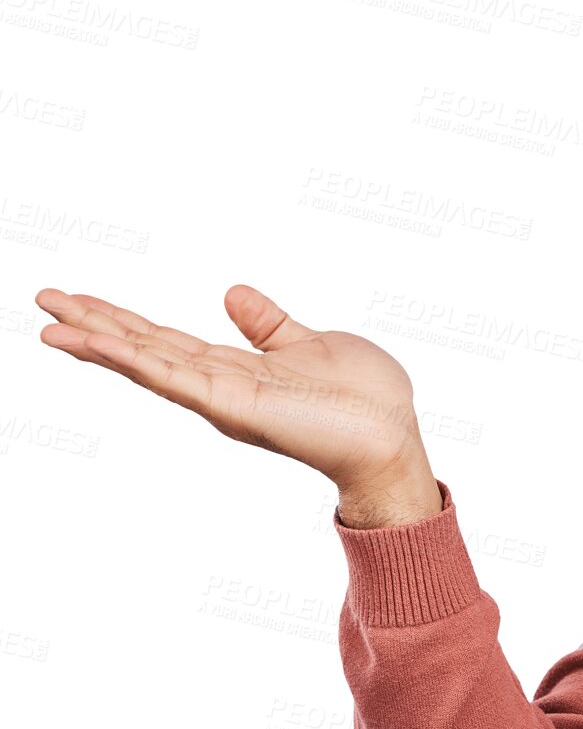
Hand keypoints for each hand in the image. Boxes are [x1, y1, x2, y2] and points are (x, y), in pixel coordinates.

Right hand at [35, 284, 433, 497]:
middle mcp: (220, 386)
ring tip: (50, 321)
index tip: (79, 299)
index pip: (166, 341)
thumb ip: (268, 324)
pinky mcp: (234, 407)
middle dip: (94, 325)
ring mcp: (223, 399)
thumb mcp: (310, 343)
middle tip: (43, 299)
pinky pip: (175, 378)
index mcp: (236, 369)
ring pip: (148, 363)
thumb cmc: (365, 397)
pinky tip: (99, 342)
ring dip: (98, 341)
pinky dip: (135, 359)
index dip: (123, 320)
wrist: (392, 436)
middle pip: (145, 349)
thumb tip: (231, 292)